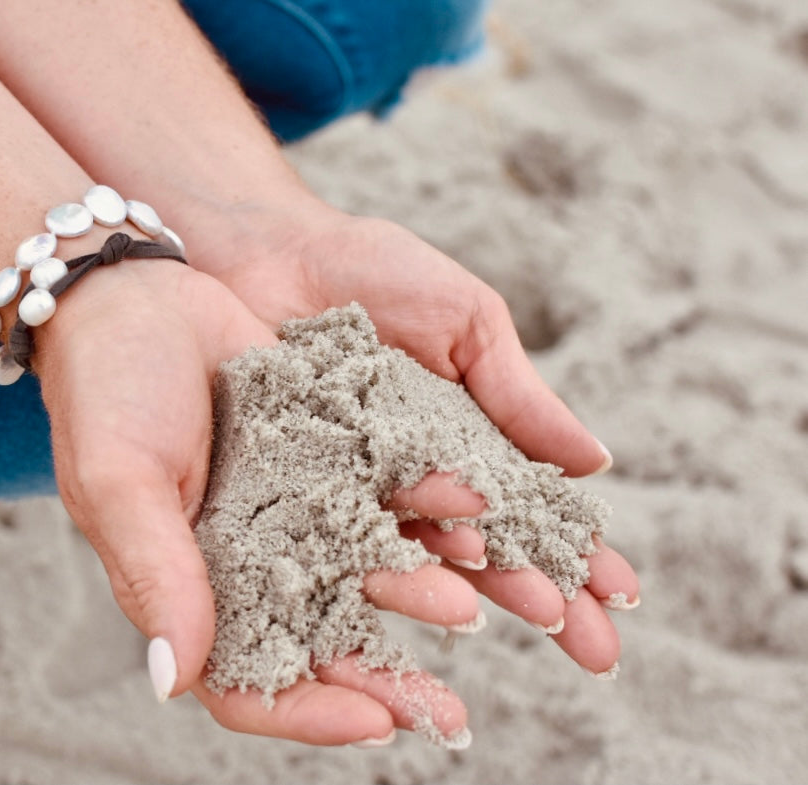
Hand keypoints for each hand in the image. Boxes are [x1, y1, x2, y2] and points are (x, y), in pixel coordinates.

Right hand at [35, 261, 499, 745]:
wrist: (133, 287)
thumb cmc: (104, 388)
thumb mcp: (120, 480)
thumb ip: (154, 573)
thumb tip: (171, 681)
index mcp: (184, 585)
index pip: (245, 682)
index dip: (307, 713)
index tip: (374, 722)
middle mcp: (243, 560)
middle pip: (321, 644)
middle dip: (386, 680)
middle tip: (449, 710)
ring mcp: (289, 509)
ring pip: (364, 571)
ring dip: (417, 588)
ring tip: (470, 596)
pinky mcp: (325, 453)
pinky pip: (384, 492)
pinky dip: (424, 502)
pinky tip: (466, 503)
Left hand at [206, 203, 640, 673]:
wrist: (271, 250)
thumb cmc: (373, 272)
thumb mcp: (465, 323)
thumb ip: (517, 395)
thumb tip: (596, 463)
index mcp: (463, 443)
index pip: (531, 511)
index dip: (578, 555)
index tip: (624, 597)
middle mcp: (414, 479)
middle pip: (489, 550)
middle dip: (547, 594)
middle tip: (594, 646)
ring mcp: (357, 489)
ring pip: (428, 552)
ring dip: (486, 587)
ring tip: (533, 614)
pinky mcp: (298, 489)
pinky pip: (351, 531)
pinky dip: (398, 558)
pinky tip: (443, 582)